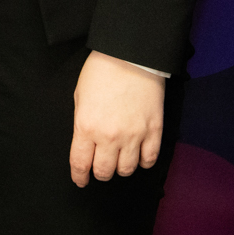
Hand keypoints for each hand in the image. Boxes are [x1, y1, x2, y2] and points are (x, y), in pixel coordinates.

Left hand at [69, 52, 164, 187]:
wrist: (131, 54)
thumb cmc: (102, 70)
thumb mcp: (80, 96)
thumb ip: (82, 123)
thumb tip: (86, 143)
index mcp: (87, 127)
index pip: (81, 164)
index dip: (80, 176)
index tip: (81, 180)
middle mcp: (109, 136)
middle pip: (104, 172)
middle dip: (100, 172)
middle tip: (101, 165)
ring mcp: (134, 135)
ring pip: (127, 170)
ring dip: (121, 167)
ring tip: (120, 158)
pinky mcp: (154, 130)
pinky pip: (149, 159)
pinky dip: (143, 162)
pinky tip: (139, 155)